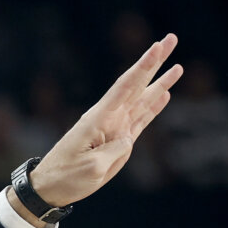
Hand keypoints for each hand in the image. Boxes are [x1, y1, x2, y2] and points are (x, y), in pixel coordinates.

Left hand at [29, 34, 182, 209]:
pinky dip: (152, 108)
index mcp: (98, 119)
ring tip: (178, 67)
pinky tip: (164, 96)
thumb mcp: (92, 167)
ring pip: (141, 101)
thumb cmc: (66, 177)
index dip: (143, 66)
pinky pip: (139, 120)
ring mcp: (113, 129)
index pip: (125, 87)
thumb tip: (129, 138)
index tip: (158, 46)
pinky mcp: (117, 141)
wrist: (50, 188)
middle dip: (154, 63)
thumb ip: (114, 150)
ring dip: (159, 84)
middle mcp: (107, 119)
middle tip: (171, 39)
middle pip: (135, 85)